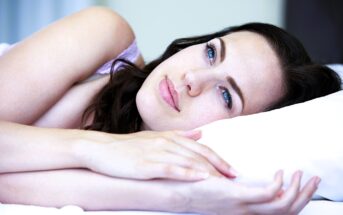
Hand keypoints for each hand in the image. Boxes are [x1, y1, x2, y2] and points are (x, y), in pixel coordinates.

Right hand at [78, 130, 236, 180]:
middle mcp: (166, 142)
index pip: (200, 148)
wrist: (100, 148)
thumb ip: (179, 136)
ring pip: (188, 161)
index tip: (232, 169)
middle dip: (219, 165)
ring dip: (208, 171)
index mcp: (170, 137)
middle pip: (199, 154)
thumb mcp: (155, 138)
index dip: (218, 158)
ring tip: (225, 181)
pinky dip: (187, 173)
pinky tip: (200, 178)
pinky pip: (170, 168)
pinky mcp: (145, 164)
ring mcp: (156, 153)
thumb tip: (199, 134)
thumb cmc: (128, 146)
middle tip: (236, 176)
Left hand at [181, 170, 319, 214]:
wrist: (173, 188)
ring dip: (296, 190)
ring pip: (280, 206)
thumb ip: (230, 183)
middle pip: (285, 211)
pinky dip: (277, 186)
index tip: (302, 184)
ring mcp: (241, 206)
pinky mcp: (234, 196)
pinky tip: (280, 174)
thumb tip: (236, 173)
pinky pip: (265, 196)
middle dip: (304, 196)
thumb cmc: (193, 185)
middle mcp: (245, 211)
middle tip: (313, 180)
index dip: (295, 199)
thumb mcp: (216, 184)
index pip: (276, 211)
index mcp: (242, 209)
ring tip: (301, 174)